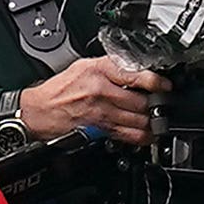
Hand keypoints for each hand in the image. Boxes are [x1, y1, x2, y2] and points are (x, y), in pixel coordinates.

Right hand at [18, 55, 168, 144]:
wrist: (38, 111)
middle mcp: (101, 92)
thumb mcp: (83, 66)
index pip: (135, 76)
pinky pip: (129, 135)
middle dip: (158, 104)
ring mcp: (101, 113)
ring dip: (153, 122)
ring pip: (139, 120)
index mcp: (98, 71)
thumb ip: (110, 66)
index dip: (156, 82)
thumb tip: (135, 68)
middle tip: (165, 104)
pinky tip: (149, 134)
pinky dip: (142, 136)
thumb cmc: (59, 89)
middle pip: (142, 101)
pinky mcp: (100, 130)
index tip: (165, 86)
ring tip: (159, 119)